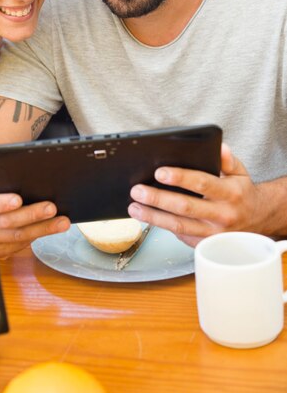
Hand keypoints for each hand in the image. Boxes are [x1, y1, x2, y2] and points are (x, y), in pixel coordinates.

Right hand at [0, 177, 70, 258]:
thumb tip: (35, 177)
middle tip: (51, 208)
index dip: (1, 203)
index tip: (18, 200)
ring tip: (60, 221)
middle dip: (31, 215)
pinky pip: (18, 246)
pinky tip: (52, 229)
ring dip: (41, 228)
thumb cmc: (0, 185)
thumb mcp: (0, 177)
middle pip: (5, 222)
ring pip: (15, 236)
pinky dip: (37, 237)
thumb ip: (10, 179)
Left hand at [128, 143, 273, 246]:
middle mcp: (222, 215)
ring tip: (134, 207)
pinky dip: (162, 227)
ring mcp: (213, 233)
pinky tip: (147, 217)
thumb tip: (219, 147)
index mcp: (230, 193)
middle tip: (138, 190)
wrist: (257, 221)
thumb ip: (227, 160)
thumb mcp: (240, 172)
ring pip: (178, 226)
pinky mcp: (204, 245)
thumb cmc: (241, 193)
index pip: (202, 183)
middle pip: (185, 207)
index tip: (160, 172)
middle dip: (158, 198)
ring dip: (153, 217)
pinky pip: (180, 236)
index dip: (180, 178)